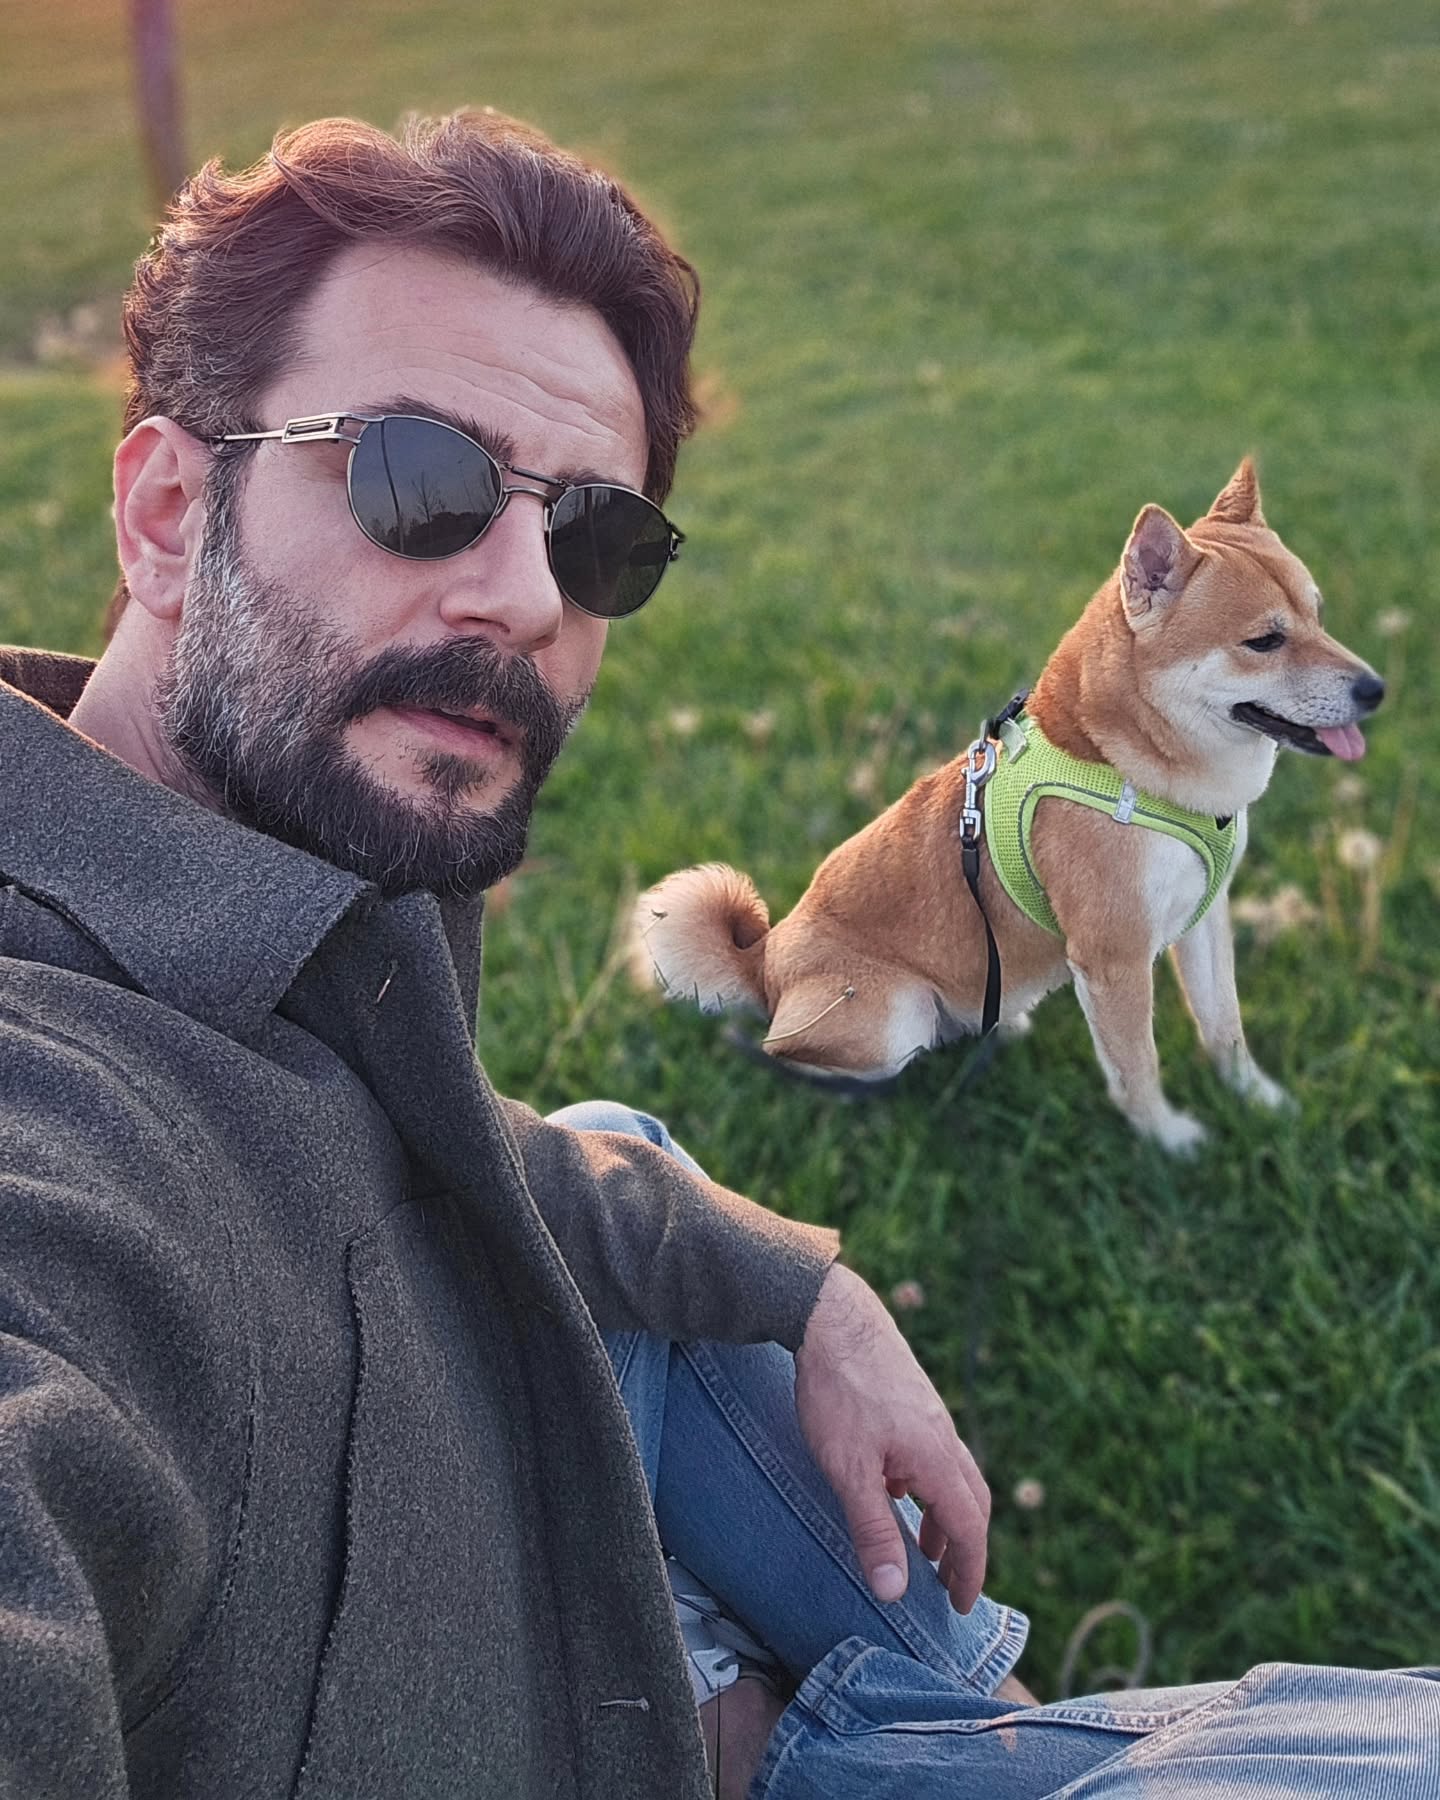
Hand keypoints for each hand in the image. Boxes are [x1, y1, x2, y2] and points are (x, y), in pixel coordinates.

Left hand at [794, 1263, 989, 1611]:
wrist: (831, 1316)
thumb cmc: (839, 1391)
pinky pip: (933, 1454)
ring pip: (953, 1476)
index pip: (970, 1528)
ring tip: (922, 1547)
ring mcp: (930, 1415)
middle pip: (971, 1502)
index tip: (962, 1607)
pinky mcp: (912, 1400)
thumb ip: (873, 1530)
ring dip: (945, 1517)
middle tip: (948, 1585)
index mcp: (937, 1459)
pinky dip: (926, 1485)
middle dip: (964, 1548)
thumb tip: (894, 1593)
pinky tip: (892, 1488)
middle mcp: (944, 1437)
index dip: (970, 1571)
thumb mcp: (848, 1470)